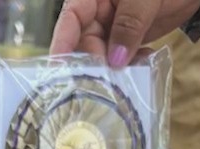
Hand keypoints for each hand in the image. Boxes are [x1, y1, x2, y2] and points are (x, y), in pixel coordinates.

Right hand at [49, 0, 199, 67]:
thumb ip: (130, 24)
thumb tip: (114, 59)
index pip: (71, 18)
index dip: (62, 43)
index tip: (60, 69)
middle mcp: (98, 12)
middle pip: (84, 42)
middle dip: (92, 63)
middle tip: (102, 84)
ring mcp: (112, 26)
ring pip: (102, 53)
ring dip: (111, 69)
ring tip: (122, 81)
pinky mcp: (127, 39)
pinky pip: (120, 57)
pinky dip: (128, 66)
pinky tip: (139, 69)